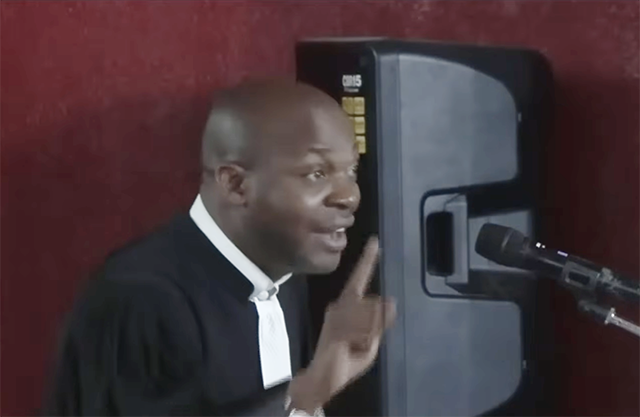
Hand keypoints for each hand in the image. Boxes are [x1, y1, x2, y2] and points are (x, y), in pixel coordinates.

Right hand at [288, 237, 396, 411]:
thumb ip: (379, 324)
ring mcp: (336, 318)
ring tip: (354, 350)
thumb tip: (390, 302)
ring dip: (367, 336)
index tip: (375, 242)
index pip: (359, 280)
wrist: (321, 381)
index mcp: (347, 307)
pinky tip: (353, 348)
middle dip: (372, 325)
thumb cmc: (346, 361)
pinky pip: (360, 329)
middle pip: (368, 305)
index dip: (367, 261)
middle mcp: (339, 307)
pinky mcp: (335, 330)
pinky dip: (362, 340)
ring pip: (367, 317)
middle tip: (361, 343)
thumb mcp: (370, 344)